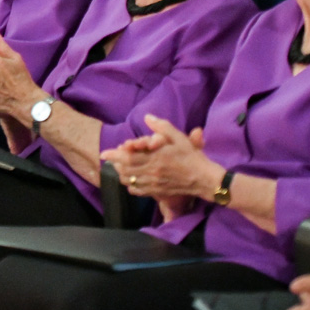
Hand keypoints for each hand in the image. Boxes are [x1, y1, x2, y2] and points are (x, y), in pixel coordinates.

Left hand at [100, 114, 218, 199]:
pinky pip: (138, 191)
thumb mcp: (179, 138)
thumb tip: (147, 117)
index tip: (104, 153)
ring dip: (121, 174)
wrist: (204, 179)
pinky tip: (129, 179)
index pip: (129, 158)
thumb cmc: (192, 157)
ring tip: (117, 167)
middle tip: (110, 159)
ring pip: (129, 181)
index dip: (114, 156)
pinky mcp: (157, 192)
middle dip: (115, 164)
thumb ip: (162, 127)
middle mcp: (152, 173)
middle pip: (125, 170)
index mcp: (156, 159)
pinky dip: (130, 185)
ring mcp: (154, 184)